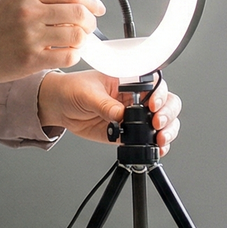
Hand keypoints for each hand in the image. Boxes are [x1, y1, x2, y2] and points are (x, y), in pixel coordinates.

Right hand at [0, 0, 104, 85]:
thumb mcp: (14, 3)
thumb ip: (42, 2)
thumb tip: (76, 6)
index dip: (91, 2)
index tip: (97, 8)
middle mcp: (29, 12)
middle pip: (79, 13)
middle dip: (91, 22)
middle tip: (89, 27)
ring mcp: (30, 36)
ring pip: (77, 35)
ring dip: (83, 40)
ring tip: (76, 42)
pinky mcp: (31, 58)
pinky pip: (67, 55)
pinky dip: (73, 55)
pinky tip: (66, 53)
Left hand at [38, 70, 182, 154]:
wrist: (59, 106)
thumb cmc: (72, 89)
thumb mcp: (88, 94)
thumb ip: (105, 105)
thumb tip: (121, 115)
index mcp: (128, 80)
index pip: (155, 84)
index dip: (160, 94)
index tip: (152, 105)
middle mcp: (136, 97)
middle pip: (166, 103)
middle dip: (167, 114)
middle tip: (157, 123)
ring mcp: (134, 115)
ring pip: (163, 122)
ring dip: (167, 131)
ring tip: (159, 139)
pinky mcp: (127, 132)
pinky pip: (147, 139)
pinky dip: (156, 145)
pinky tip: (157, 148)